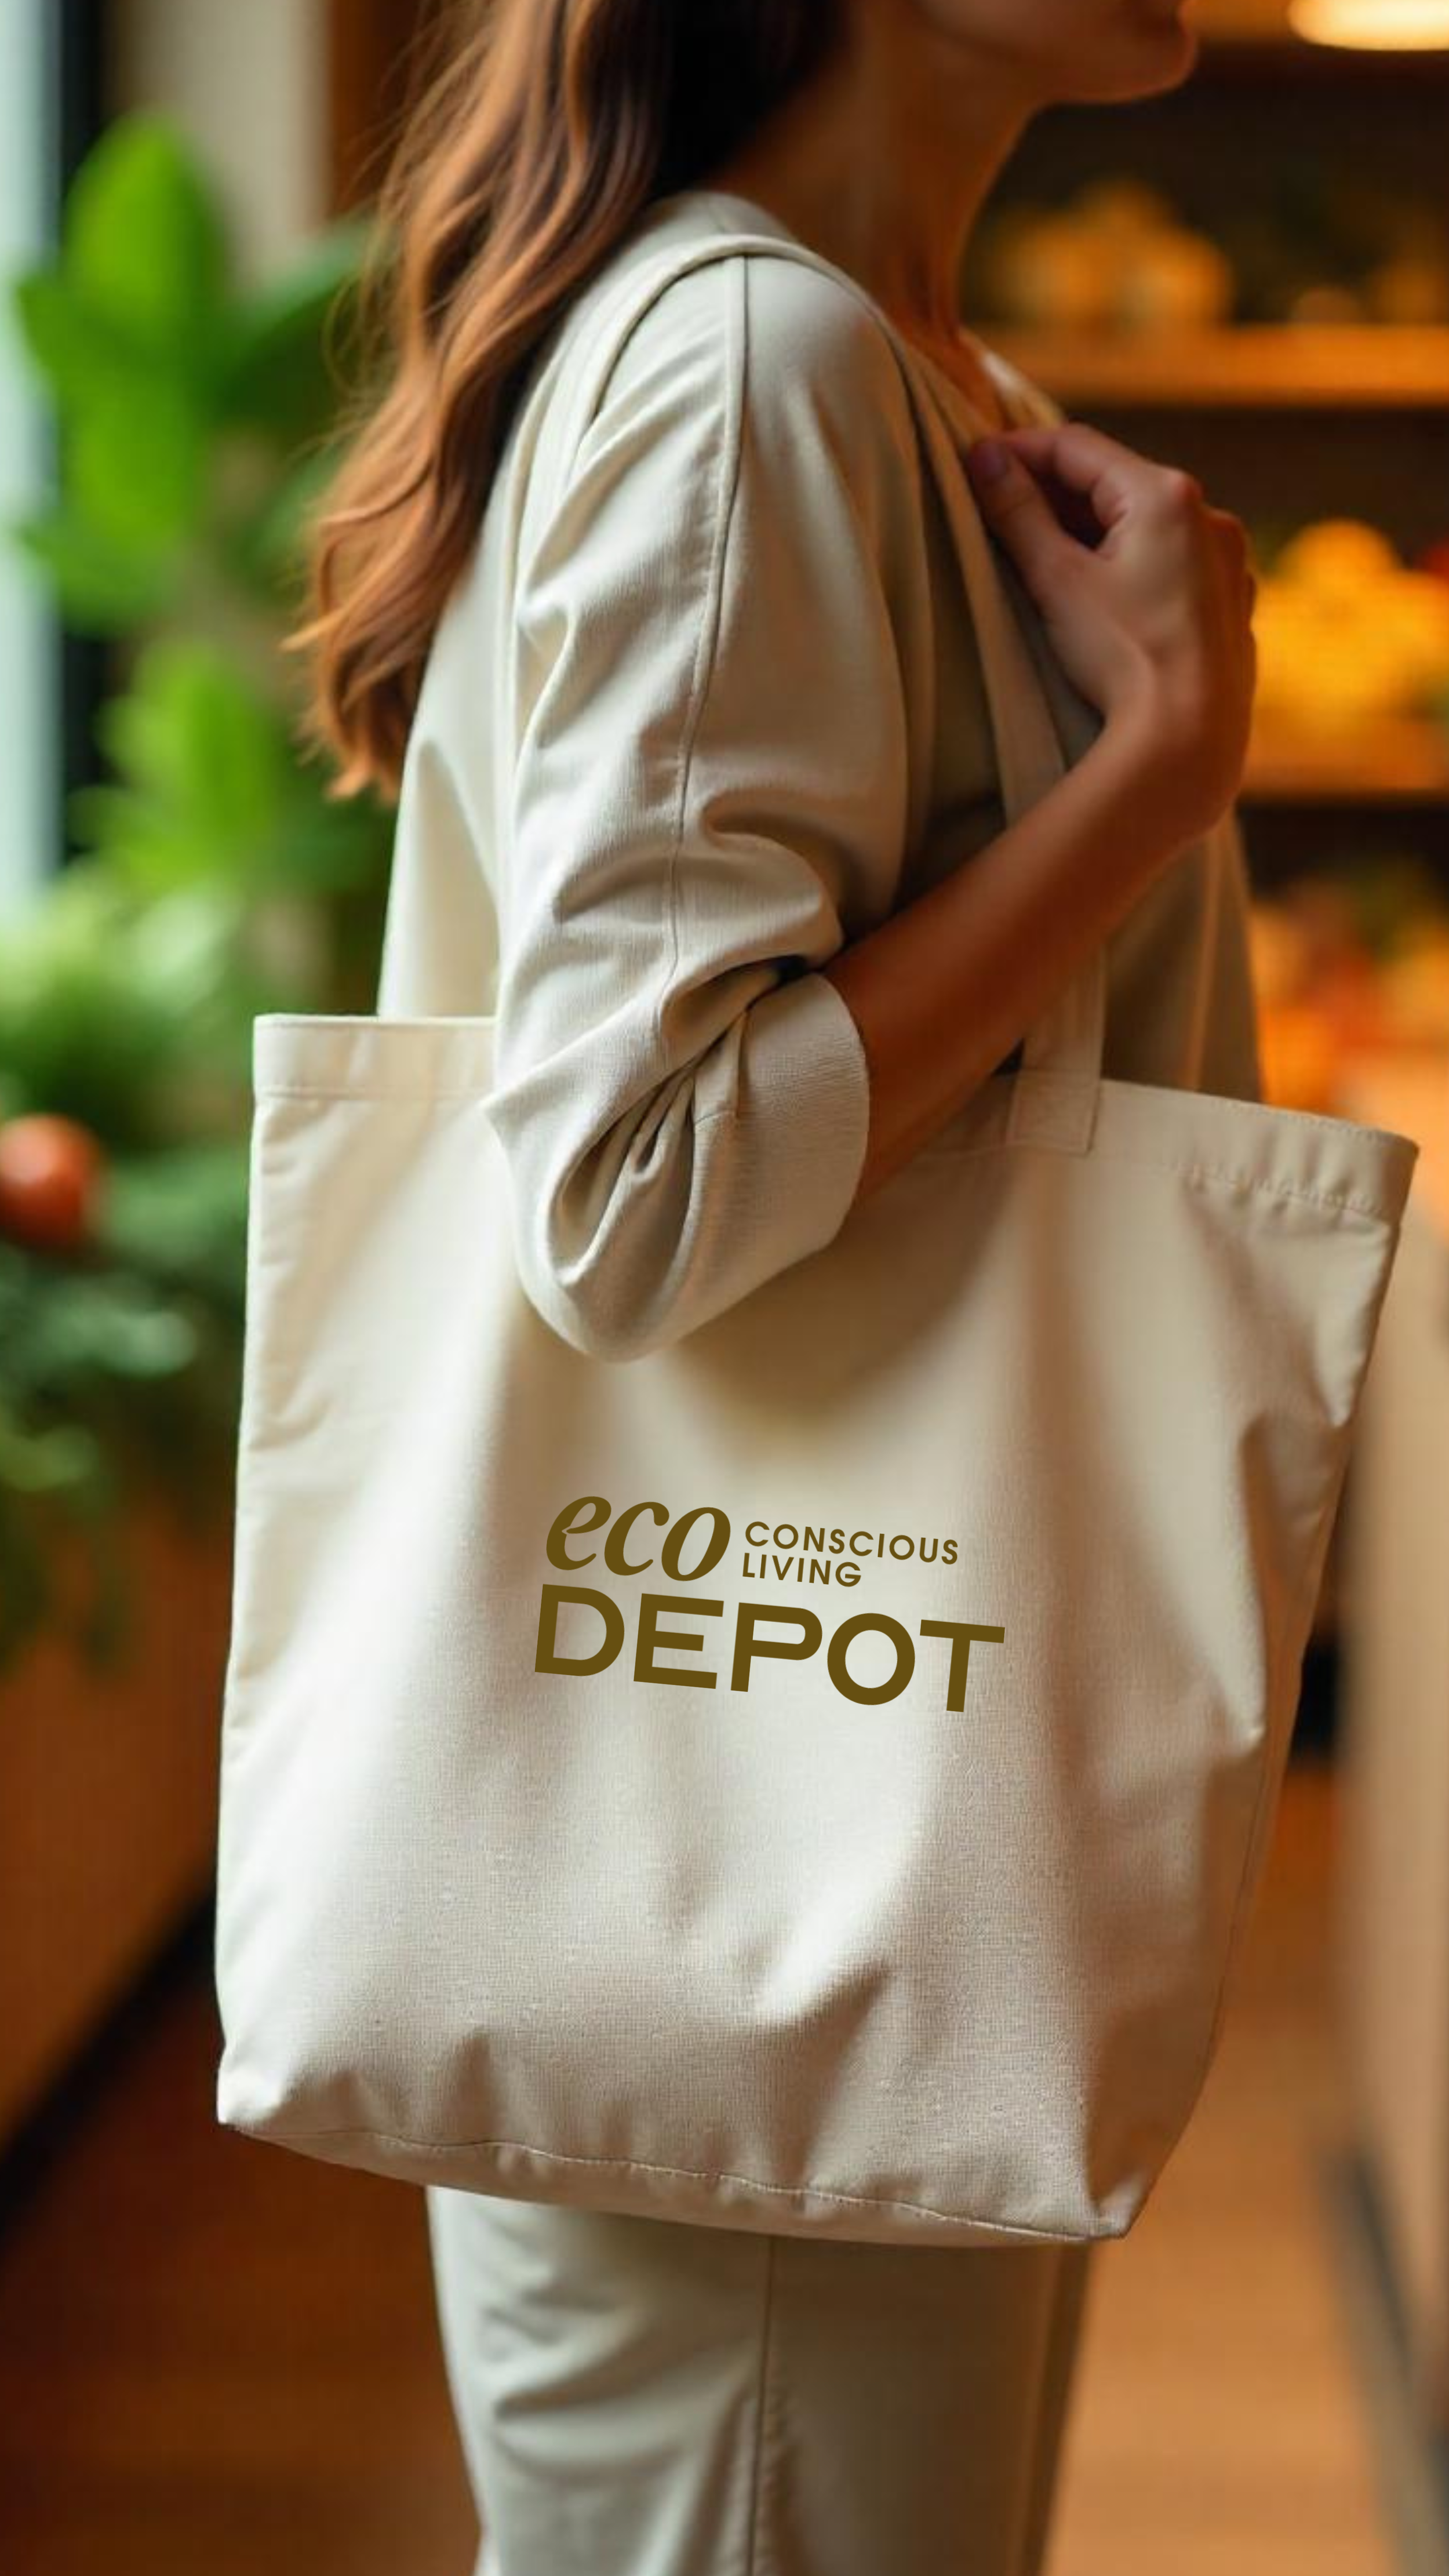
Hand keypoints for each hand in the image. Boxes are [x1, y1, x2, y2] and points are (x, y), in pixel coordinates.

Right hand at [965, 420, 1257, 843]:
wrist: (1187, 740)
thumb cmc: (1121, 657)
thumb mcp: (1057, 578)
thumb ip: (1018, 512)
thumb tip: (985, 458)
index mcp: (1165, 494)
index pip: (1078, 448)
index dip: (1021, 450)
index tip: (978, 464)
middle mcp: (1209, 515)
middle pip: (1115, 484)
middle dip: (1056, 494)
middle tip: (1003, 512)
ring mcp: (1228, 561)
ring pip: (1146, 525)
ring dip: (1095, 530)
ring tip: (1048, 558)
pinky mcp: (1231, 602)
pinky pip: (1174, 563)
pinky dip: (1134, 564)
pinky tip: (1105, 596)